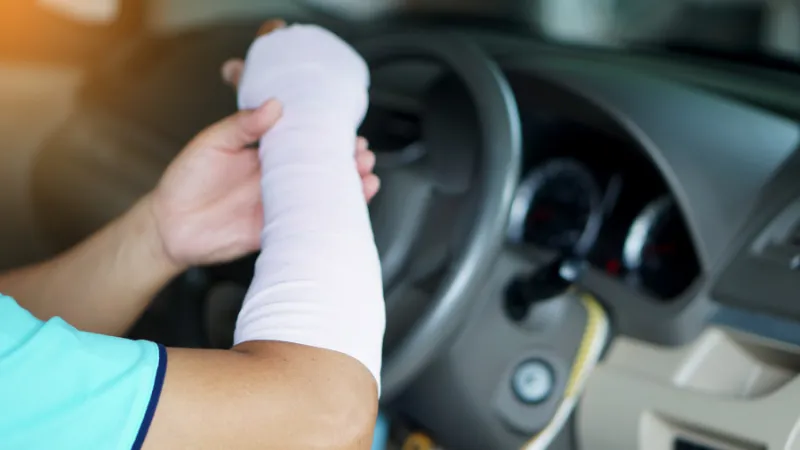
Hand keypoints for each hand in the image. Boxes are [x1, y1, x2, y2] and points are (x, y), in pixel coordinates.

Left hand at [150, 50, 379, 267]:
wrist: (168, 227)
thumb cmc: (185, 181)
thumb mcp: (211, 143)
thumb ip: (242, 126)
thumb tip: (274, 105)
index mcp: (264, 153)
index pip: (304, 141)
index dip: (327, 135)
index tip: (347, 129)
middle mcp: (277, 178)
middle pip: (322, 167)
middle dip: (348, 161)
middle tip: (363, 154)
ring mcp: (280, 204)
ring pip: (322, 195)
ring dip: (348, 187)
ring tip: (366, 176)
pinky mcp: (277, 229)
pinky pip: (310, 223)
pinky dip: (332, 216)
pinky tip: (350, 207)